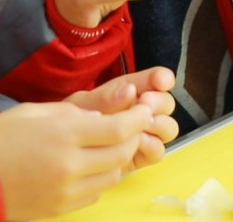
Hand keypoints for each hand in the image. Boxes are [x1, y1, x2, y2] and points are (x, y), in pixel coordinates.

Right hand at [0, 102, 152, 219]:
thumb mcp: (34, 111)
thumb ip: (72, 112)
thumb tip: (104, 115)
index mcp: (63, 134)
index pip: (118, 128)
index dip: (138, 118)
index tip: (144, 110)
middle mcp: (71, 164)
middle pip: (122, 153)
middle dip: (133, 137)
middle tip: (132, 126)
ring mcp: (67, 190)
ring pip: (112, 176)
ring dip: (117, 159)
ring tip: (108, 146)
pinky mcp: (62, 208)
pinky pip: (96, 193)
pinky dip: (100, 179)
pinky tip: (88, 167)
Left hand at [64, 67, 178, 170]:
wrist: (63, 148)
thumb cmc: (73, 120)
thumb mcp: (83, 105)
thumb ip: (106, 97)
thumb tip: (130, 91)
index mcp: (131, 90)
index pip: (156, 79)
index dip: (163, 77)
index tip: (161, 82)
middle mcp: (142, 110)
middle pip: (167, 103)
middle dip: (158, 102)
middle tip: (144, 104)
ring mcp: (145, 132)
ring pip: (168, 127)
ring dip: (159, 125)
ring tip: (141, 126)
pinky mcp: (143, 155)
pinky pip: (158, 151)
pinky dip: (152, 146)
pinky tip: (137, 144)